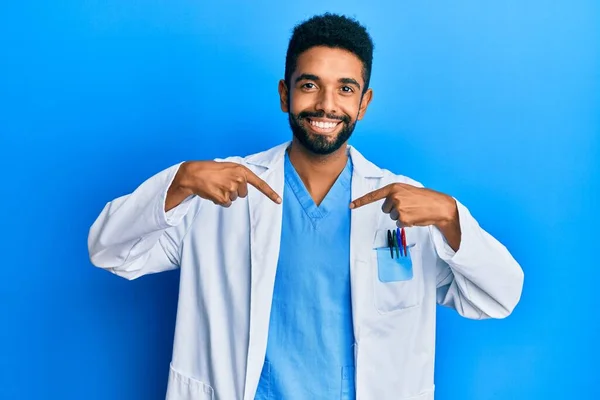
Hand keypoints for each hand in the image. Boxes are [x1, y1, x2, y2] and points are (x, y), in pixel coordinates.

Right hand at [166, 161, 281, 210]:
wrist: (193, 173)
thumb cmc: (210, 170)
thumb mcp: (228, 168)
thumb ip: (238, 175)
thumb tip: (244, 186)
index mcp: (241, 170)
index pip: (260, 183)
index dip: (270, 193)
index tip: (279, 201)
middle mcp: (239, 179)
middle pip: (243, 194)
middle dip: (234, 191)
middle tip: (222, 183)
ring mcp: (231, 189)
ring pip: (233, 199)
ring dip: (225, 195)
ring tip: (216, 186)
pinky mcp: (223, 197)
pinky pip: (226, 204)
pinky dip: (219, 200)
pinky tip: (213, 192)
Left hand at [349, 183, 456, 227]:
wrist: (439, 206)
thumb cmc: (423, 198)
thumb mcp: (407, 190)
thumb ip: (395, 194)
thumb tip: (385, 204)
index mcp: (394, 188)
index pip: (373, 195)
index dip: (361, 201)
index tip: (350, 205)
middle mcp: (394, 196)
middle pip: (385, 209)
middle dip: (395, 210)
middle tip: (408, 207)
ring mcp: (398, 208)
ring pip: (392, 217)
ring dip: (402, 216)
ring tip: (413, 211)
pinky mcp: (403, 218)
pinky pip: (399, 224)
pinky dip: (406, 223)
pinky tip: (415, 217)